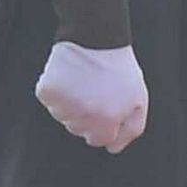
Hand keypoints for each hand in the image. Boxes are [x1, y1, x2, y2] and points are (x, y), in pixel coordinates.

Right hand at [32, 41, 148, 154]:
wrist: (96, 38)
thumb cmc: (119, 69)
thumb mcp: (138, 100)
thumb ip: (131, 129)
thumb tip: (113, 148)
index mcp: (108, 120)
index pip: (99, 141)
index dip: (103, 124)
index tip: (105, 106)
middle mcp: (85, 116)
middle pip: (78, 130)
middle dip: (86, 115)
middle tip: (93, 91)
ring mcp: (64, 104)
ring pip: (62, 116)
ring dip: (69, 103)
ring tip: (81, 81)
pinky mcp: (48, 91)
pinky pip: (49, 101)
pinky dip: (55, 91)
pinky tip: (68, 76)